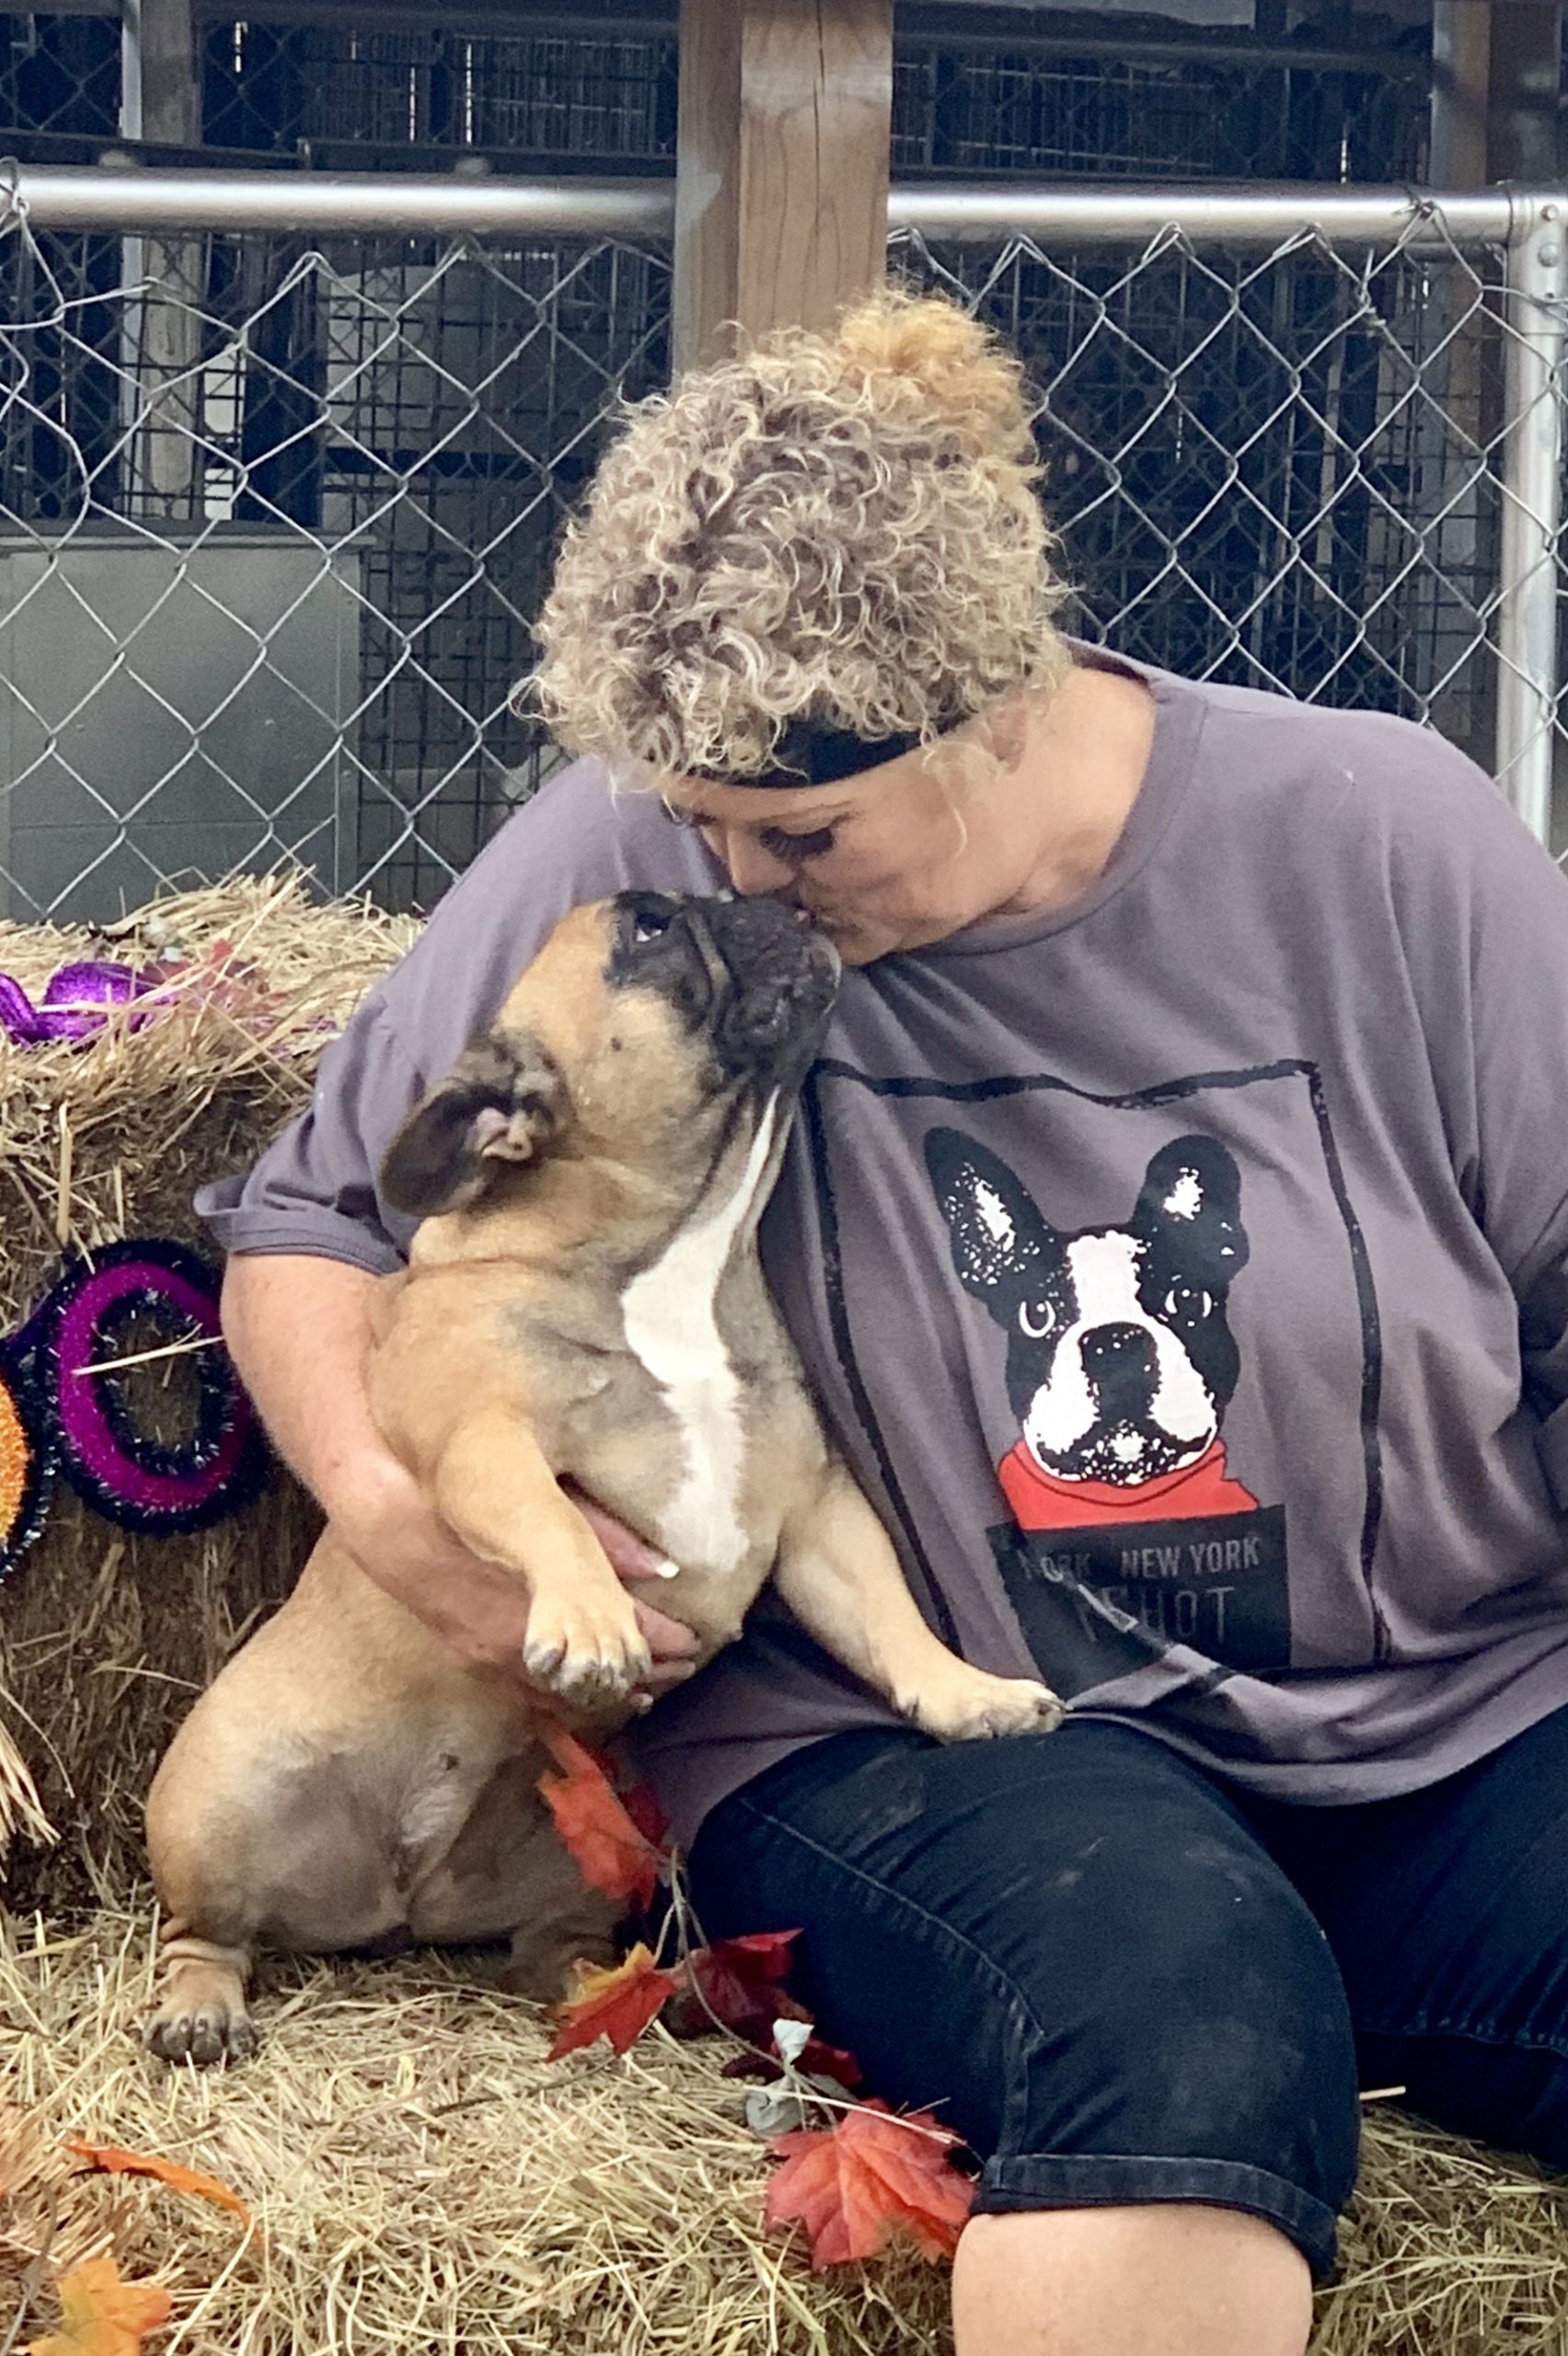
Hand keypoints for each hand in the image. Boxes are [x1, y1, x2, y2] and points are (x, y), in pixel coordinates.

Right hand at [335, 1456, 697, 1700]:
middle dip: (642, 1672)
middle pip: (599, 1674)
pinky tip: (579, 1701)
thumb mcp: (550, 1507)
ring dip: (604, 1692)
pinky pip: (526, 1697)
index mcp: (550, 1608)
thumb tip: (663, 1565)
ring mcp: (492, 1661)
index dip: (663, 1641)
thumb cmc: (476, 1505)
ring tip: (643, 1693)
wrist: (395, 1526)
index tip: (696, 1641)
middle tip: (680, 1671)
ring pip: (564, 1695)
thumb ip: (607, 1536)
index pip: (623, 1634)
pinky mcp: (471, 1661)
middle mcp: (524, 1648)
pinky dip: (561, 1700)